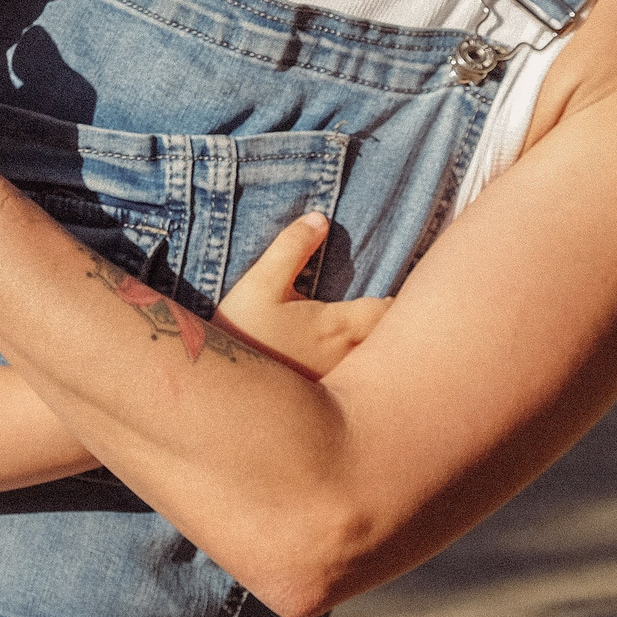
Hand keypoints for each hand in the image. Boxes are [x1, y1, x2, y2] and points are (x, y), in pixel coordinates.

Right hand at [213, 213, 392, 378]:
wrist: (222, 390)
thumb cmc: (242, 333)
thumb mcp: (259, 284)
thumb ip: (291, 248)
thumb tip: (320, 219)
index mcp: (338, 327)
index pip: (386, 311)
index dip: (394, 301)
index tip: (390, 291)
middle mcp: (345, 359)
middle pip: (387, 341)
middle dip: (391, 325)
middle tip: (390, 309)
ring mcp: (335, 382)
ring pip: (371, 364)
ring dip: (375, 348)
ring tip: (372, 334)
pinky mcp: (322, 397)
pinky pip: (353, 383)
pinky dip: (358, 370)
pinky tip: (344, 362)